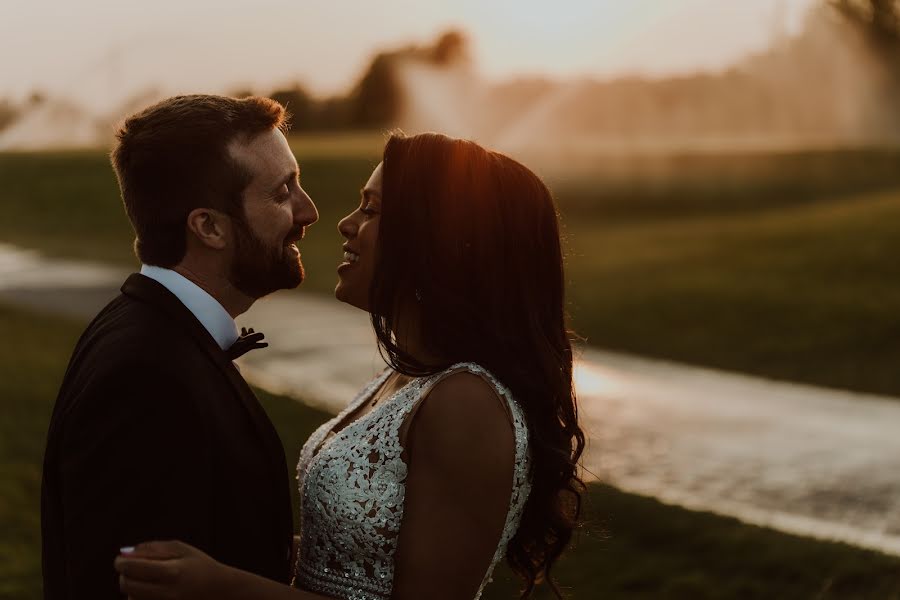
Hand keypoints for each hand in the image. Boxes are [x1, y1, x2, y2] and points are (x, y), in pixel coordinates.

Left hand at [114, 540, 229, 599]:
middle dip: (124, 576)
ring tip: (145, 581)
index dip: (121, 563)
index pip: (133, 568)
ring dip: (131, 588)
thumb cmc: (200, 566)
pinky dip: (139, 599)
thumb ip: (153, 547)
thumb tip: (126, 552)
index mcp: (172, 571)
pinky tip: (149, 591)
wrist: (221, 590)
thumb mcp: (182, 549)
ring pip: (131, 599)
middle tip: (129, 569)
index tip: (120, 560)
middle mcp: (167, 592)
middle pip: (127, 585)